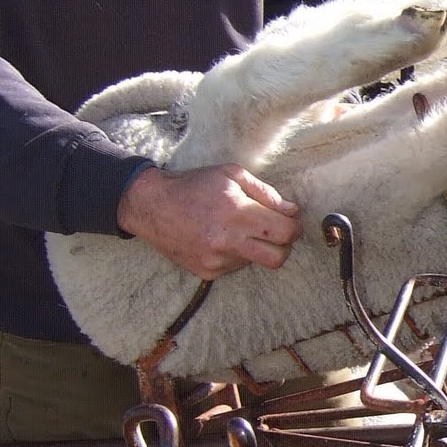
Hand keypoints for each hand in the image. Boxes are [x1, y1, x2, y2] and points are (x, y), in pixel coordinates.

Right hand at [117, 165, 301, 278]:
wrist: (151, 206)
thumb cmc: (194, 186)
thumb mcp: (231, 175)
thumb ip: (266, 193)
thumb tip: (291, 211)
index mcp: (237, 212)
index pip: (285, 232)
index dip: (295, 227)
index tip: (291, 222)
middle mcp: (228, 240)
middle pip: (278, 258)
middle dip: (284, 246)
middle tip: (275, 233)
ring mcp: (216, 259)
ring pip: (255, 261)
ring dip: (255, 247)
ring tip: (236, 229)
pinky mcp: (206, 272)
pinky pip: (235, 267)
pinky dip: (235, 254)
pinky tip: (220, 238)